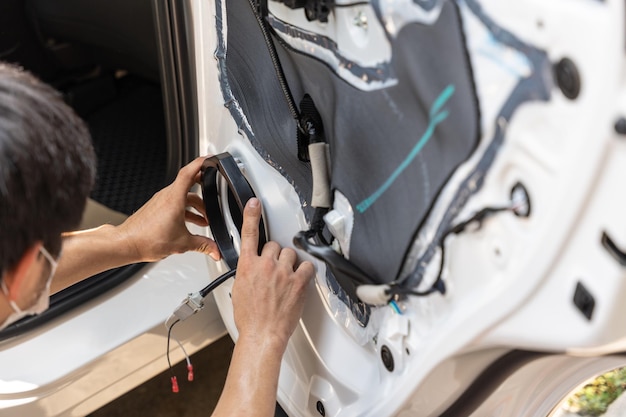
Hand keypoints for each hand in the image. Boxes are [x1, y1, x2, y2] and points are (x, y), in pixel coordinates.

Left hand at [116, 156, 220, 261]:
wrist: (126, 243)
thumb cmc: (147, 239)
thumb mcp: (182, 243)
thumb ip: (202, 246)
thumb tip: (215, 250)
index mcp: (174, 198)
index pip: (189, 172)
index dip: (202, 163)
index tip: (210, 159)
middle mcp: (166, 196)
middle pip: (189, 184)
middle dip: (204, 191)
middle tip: (214, 195)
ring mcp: (160, 201)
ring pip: (182, 196)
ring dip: (195, 205)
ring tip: (203, 218)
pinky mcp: (155, 208)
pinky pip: (174, 203)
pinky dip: (185, 210)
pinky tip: (188, 223)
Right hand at [232, 198, 314, 351]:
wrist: (262, 335)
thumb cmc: (250, 319)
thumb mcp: (239, 291)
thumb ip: (247, 274)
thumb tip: (252, 271)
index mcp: (247, 266)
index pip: (249, 234)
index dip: (251, 216)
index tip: (254, 203)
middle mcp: (265, 265)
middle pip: (274, 246)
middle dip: (275, 256)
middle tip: (274, 272)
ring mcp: (283, 272)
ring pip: (290, 254)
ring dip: (289, 264)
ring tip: (285, 280)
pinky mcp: (298, 281)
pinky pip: (306, 266)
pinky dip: (304, 272)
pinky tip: (299, 281)